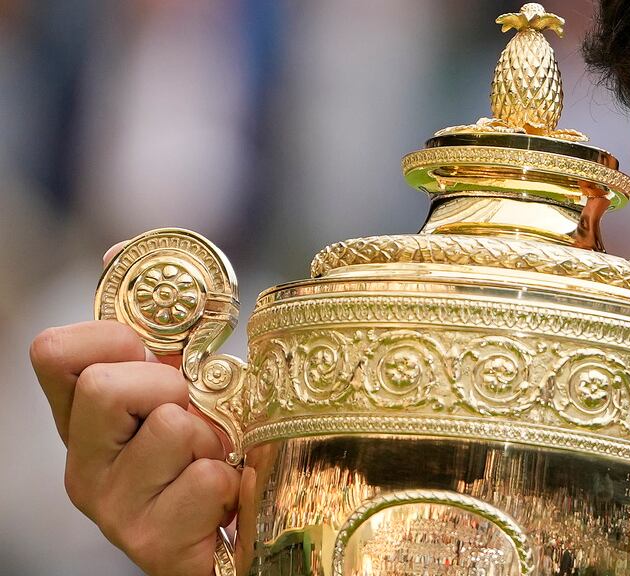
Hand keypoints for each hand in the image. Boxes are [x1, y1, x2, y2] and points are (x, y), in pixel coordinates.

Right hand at [29, 247, 239, 575]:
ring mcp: (112, 509)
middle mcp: (84, 463)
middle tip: (195, 413)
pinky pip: (205, 480)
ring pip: (168, 428)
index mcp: (84, 418)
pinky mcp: (151, 543)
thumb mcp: (188, 382)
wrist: (247, 532)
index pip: (54, 351)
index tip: (152, 353)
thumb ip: (160, 328)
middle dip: (171, 386)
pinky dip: (232, 481)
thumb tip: (117, 250)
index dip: (111, 335)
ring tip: (217, 458)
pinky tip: (226, 497)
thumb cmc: (214, 449)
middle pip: (104, 386)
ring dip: (213, 437)